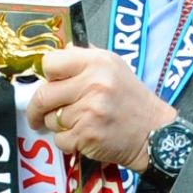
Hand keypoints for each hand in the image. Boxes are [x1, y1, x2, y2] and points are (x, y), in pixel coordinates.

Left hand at [25, 46, 174, 171]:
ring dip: (58, 125)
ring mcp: (90, 110)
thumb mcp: (116, 66)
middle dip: (37, 108)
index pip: (50, 63)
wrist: (154, 132)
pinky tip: (84, 136)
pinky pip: (60, 139)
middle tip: (39, 113)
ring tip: (79, 123)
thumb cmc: (132, 100)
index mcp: (97, 62)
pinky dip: (68, 142)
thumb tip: (62, 49)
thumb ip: (86, 56)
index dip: (47, 75)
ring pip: (51, 120)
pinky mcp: (88, 134)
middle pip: (43, 95)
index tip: (49, 84)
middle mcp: (93, 84)